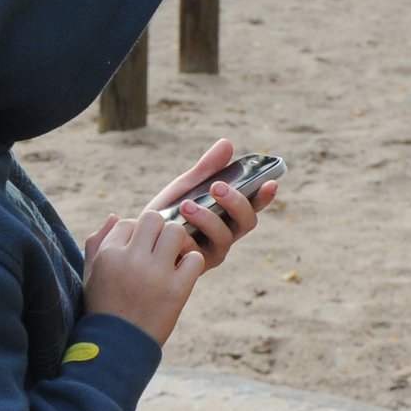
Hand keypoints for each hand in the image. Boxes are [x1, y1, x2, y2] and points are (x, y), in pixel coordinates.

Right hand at [81, 210, 203, 346]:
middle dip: (158, 230)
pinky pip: (195, 258)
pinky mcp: (177, 290)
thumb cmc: (102, 309)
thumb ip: (96, 242)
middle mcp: (131, 259)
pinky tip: (182, 274)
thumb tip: (116, 215)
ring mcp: (155, 274)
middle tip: (159, 248)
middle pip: (153, 218)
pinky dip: (192, 263)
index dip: (135, 234)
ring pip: (176, 231)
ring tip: (172, 257)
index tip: (138, 250)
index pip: (128, 222)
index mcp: (109, 254)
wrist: (118, 347)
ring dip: (177, 242)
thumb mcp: (90, 275)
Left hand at [146, 138, 278, 271]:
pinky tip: (172, 229)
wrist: (139, 239)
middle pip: (247, 221)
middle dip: (235, 202)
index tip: (270, 182)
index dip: (265, 196)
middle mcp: (227, 235)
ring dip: (208, 218)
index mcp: (229, 215)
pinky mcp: (195, 267)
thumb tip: (227, 143)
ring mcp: (213, 253)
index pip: (254, 205)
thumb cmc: (167, 212)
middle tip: (217, 186)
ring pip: (224, 237)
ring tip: (186, 205)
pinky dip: (186, 238)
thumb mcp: (186, 187)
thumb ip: (207, 169)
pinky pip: (197, 254)